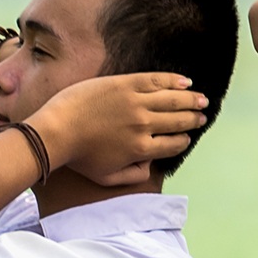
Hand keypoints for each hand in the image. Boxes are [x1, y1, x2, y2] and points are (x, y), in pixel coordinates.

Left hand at [21, 72, 210, 187]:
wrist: (56, 131)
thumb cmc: (78, 157)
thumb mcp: (106, 178)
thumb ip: (133, 176)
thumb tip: (151, 167)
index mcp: (142, 149)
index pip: (173, 144)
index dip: (183, 140)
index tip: (187, 136)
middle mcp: (144, 125)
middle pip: (179, 120)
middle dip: (194, 118)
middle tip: (202, 115)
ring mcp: (136, 103)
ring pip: (174, 99)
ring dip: (192, 99)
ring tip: (202, 99)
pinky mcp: (126, 84)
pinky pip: (157, 80)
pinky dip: (175, 80)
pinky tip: (186, 80)